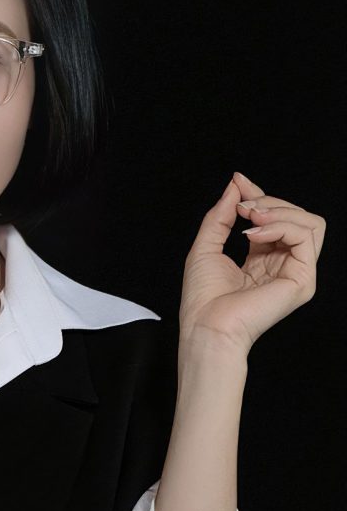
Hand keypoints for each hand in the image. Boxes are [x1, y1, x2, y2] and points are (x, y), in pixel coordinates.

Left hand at [178, 171, 324, 355]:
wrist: (206, 327)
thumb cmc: (203, 299)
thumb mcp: (206, 245)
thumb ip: (222, 214)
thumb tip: (236, 184)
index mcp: (262, 260)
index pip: (275, 218)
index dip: (259, 195)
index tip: (239, 183)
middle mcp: (282, 265)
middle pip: (296, 216)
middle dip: (268, 201)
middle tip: (243, 206)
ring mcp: (295, 273)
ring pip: (308, 223)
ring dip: (278, 211)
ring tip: (251, 217)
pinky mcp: (302, 280)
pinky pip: (305, 236)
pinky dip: (280, 225)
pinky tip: (254, 234)